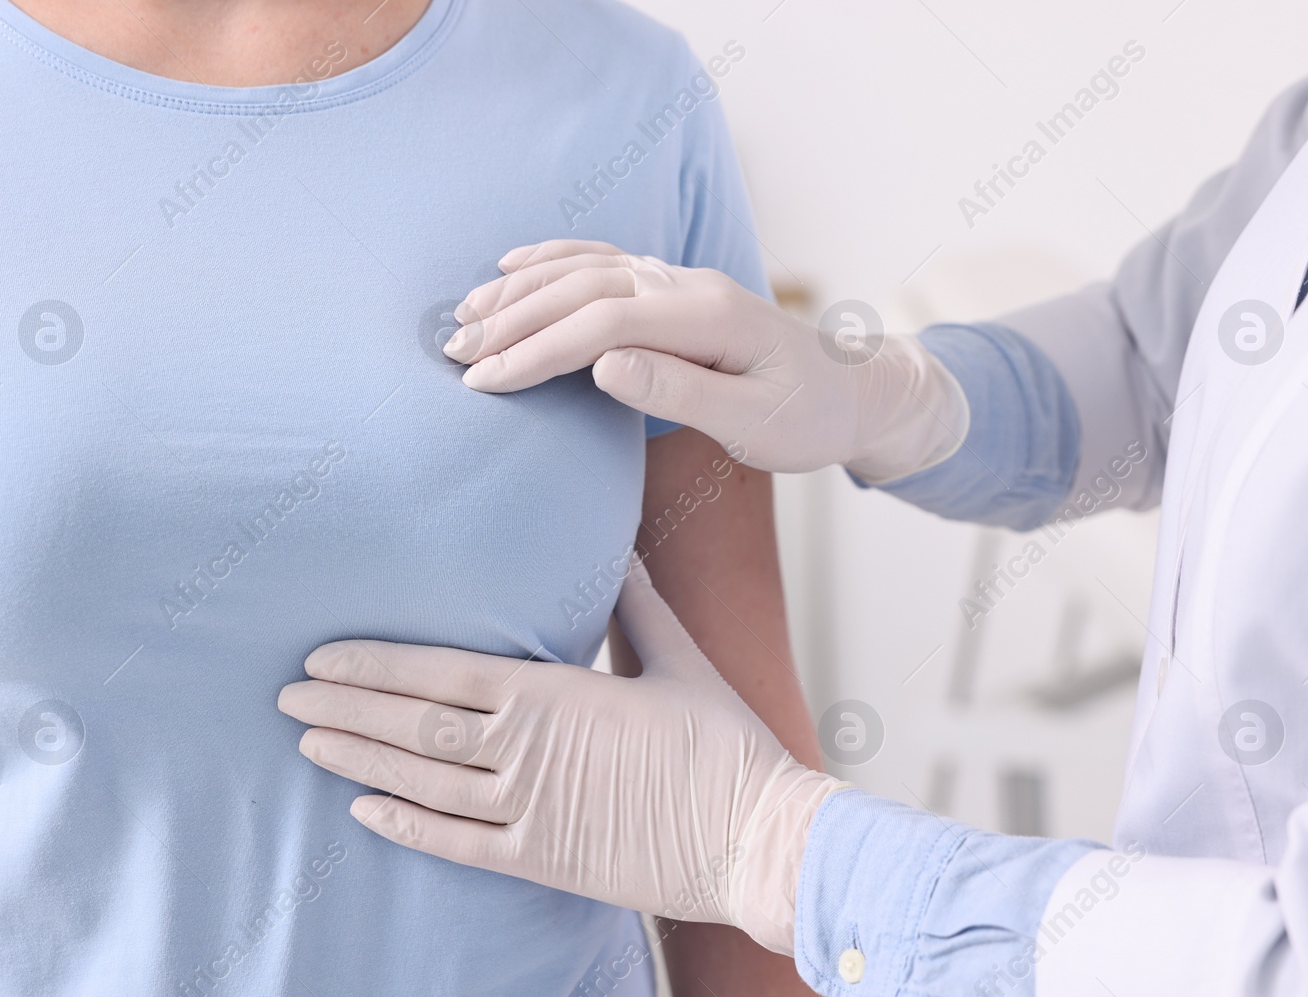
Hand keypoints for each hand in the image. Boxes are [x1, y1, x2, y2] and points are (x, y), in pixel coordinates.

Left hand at [278, 560, 843, 953]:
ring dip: (358, 760)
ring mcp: (529, 811)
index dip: (375, 664)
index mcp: (554, 694)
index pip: (441, 673)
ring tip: (305, 744)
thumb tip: (621, 555)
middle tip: (284, 696)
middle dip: (344, 707)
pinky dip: (404, 827)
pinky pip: (456, 844)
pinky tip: (361, 811)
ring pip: (422, 781)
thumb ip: (638, 608)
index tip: (323, 656)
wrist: (760, 836)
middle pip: (414, 724)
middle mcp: (527, 750)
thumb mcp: (680, 663)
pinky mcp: (542, 861)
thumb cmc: (725, 745)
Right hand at [440, 240, 968, 482]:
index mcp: (707, 317)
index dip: (538, 351)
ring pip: (584, 269)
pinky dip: (552, 261)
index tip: (486, 382)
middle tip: (453, 355)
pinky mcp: (672, 287)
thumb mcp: (754, 424)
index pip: (601, 324)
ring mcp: (678, 278)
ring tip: (464, 320)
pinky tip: (511, 267)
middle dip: (512, 320)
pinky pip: (602, 260)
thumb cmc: (806, 419)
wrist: (853, 393)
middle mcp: (687, 284)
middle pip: (581, 289)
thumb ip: (679, 393)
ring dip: (520, 291)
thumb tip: (603, 365)